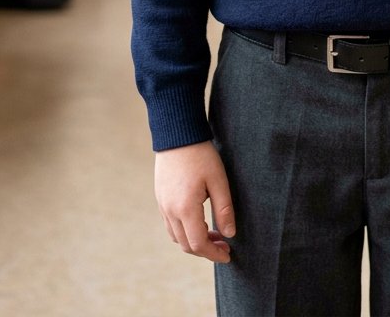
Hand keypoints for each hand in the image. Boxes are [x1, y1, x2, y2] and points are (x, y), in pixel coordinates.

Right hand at [154, 141, 235, 262]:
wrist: (176, 134)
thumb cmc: (200, 155)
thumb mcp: (218, 180)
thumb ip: (224, 209)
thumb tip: (229, 234)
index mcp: (185, 208)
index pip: (199, 244)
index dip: (214, 253)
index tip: (227, 254)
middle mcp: (170, 211)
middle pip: (186, 245)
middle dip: (206, 249)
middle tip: (224, 245)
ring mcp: (162, 205)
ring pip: (177, 237)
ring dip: (195, 241)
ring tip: (214, 233)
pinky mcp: (160, 198)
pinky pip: (170, 224)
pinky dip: (185, 230)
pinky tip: (199, 221)